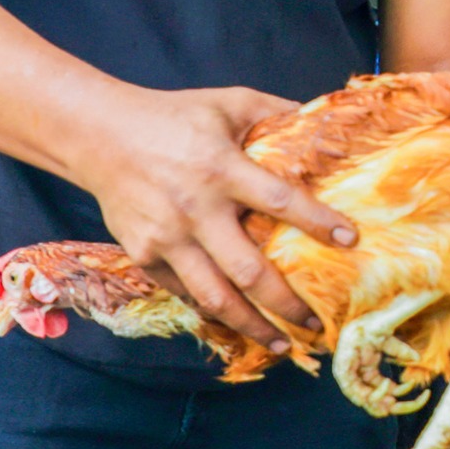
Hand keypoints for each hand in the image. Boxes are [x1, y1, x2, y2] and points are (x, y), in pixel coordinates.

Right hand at [71, 85, 353, 353]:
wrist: (99, 136)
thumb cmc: (174, 116)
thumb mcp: (228, 102)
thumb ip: (275, 112)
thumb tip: (325, 121)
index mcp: (221, 168)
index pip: (279, 200)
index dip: (317, 221)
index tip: (350, 240)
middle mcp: (195, 209)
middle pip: (248, 270)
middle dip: (287, 304)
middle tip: (318, 325)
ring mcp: (168, 238)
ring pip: (215, 298)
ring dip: (253, 327)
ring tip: (284, 346)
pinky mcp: (146, 255)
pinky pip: (187, 295)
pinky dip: (215, 315)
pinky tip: (241, 327)